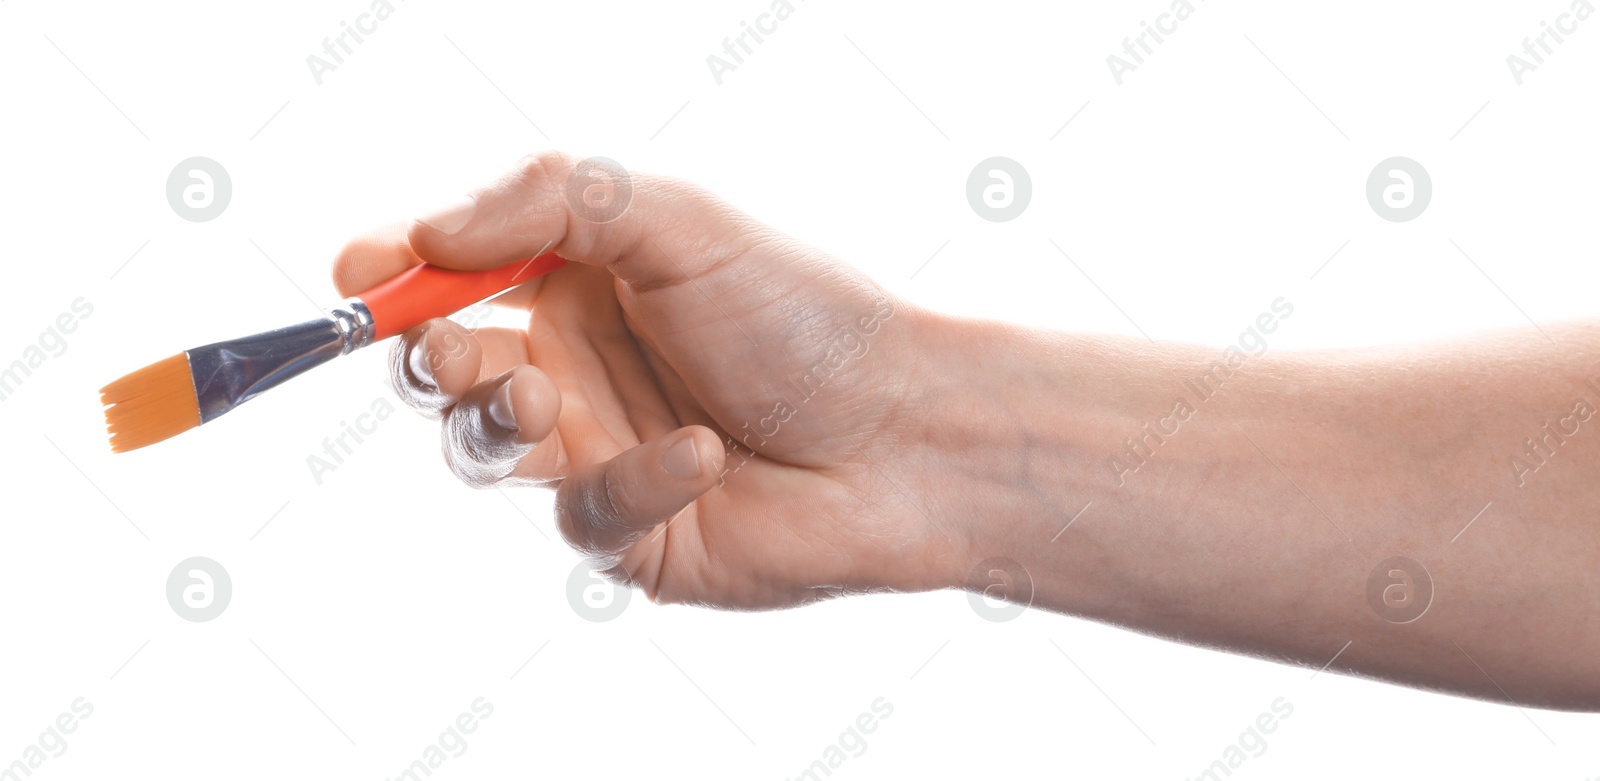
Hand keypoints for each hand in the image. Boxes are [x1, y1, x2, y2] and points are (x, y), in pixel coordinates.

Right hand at [332, 152, 962, 608]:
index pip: (448, 272)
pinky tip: (700, 456)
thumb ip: (552, 199)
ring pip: (480, 451)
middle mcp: (573, 363)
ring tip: (538, 398)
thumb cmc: (806, 314)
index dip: (391, 273)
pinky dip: (631, 485)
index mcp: (576, 279)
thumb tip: (423, 235)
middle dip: (425, 359)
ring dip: (490, 422)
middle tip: (451, 352)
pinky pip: (583, 518)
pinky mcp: (629, 534)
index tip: (364, 273)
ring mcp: (594, 452)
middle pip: (440, 368)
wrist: (909, 431)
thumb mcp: (679, 220)